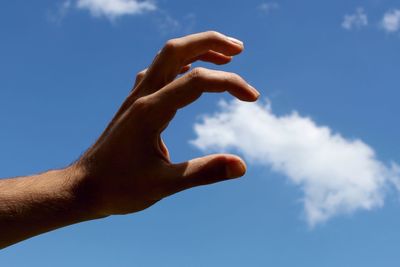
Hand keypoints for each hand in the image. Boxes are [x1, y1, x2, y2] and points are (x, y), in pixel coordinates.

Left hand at [74, 31, 259, 216]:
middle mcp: (142, 96)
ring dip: (196, 49)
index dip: (229, 83)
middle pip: (176, 49)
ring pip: (167, 57)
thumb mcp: (164, 185)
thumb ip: (204, 172)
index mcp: (150, 112)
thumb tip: (242, 166)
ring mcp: (136, 97)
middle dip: (210, 42)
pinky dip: (181, 64)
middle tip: (239, 49)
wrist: (83, 188)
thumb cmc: (119, 188)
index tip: (253, 97)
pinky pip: (159, 71)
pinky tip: (192, 73)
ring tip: (225, 56)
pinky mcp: (135, 104)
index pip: (196, 81)